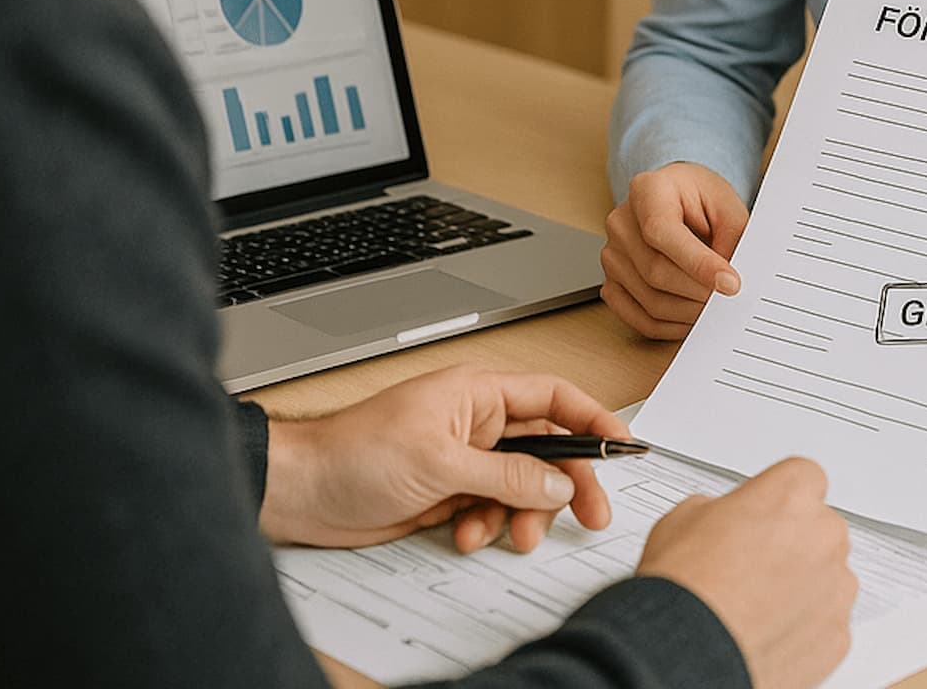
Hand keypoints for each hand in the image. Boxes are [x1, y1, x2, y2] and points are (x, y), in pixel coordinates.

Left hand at [258, 364, 630, 552]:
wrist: (304, 491)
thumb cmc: (355, 451)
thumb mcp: (441, 462)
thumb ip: (506, 473)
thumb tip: (557, 481)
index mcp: (478, 392)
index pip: (553, 396)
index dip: (592, 417)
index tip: (623, 444)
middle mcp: (477, 422)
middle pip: (545, 447)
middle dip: (567, 482)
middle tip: (590, 515)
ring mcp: (464, 458)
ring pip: (521, 485)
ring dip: (519, 513)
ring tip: (503, 533)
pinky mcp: (450, 491)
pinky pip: (492, 509)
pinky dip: (488, 526)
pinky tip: (465, 534)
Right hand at [601, 163, 748, 338]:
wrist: (678, 201)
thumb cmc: (700, 199)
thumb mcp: (726, 204)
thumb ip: (732, 239)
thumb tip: (730, 283)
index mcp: (647, 191)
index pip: (663, 233)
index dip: (698, 264)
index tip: (731, 284)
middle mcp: (621, 222)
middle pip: (656, 271)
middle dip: (699, 293)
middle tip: (731, 301)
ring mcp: (612, 254)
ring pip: (650, 300)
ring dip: (689, 313)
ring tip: (717, 307)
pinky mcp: (612, 283)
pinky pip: (639, 318)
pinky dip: (671, 327)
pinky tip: (693, 317)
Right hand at [637, 458, 856, 688]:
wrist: (691, 651)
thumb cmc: (687, 584)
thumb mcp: (688, 515)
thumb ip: (727, 508)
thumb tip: (728, 521)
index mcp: (791, 494)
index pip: (804, 478)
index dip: (780, 498)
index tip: (765, 514)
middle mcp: (824, 536)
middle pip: (820, 527)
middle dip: (794, 541)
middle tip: (754, 562)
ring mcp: (836, 588)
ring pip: (828, 576)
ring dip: (803, 584)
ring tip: (757, 603)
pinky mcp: (838, 636)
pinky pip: (828, 621)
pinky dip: (805, 626)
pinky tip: (766, 630)